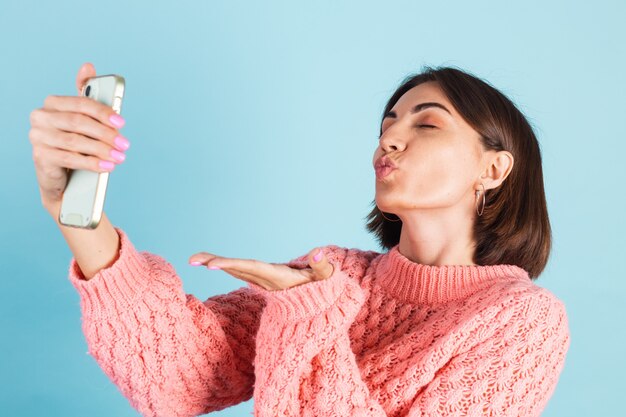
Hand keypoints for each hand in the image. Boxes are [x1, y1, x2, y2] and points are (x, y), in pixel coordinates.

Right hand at [28, 62, 129, 211]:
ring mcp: (37, 137)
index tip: (121, 122)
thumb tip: (88, 66)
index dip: (103, 112)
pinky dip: (91, 163)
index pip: (80, 103)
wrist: (62, 176)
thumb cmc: (76, 142)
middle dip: (106, 134)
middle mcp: (40, 117)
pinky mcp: (40, 156)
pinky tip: (107, 166)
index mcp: (53, 103)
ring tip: (120, 157)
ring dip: (102, 150)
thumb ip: (88, 96)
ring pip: (75, 142)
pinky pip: (69, 158)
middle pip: (79, 123)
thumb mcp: (85, 120)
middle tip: (125, 144)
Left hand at [188, 248, 334, 290]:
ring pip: (235, 270)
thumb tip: (317, 252)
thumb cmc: (322, 287)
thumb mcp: (326, 276)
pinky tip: (208, 262)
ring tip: (193, 259)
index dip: (232, 265)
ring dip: (214, 264)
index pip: (251, 268)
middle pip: (237, 269)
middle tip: (192, 260)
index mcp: (276, 277)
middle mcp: (265, 280)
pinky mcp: (261, 279)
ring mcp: (262, 281)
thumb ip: (322, 264)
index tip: (212, 265)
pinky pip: (239, 271)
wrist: (317, 306)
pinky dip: (224, 265)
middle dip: (215, 264)